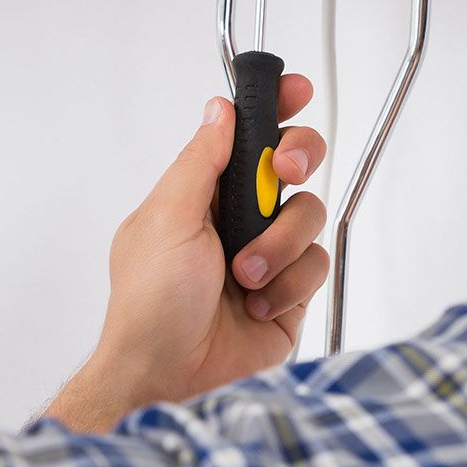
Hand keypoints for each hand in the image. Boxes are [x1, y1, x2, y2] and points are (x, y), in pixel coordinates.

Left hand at [45, 77, 328, 431]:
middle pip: (294, 164)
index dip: (274, 109)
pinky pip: (316, 265)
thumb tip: (220, 110)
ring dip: (278, 245)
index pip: (246, 136)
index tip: (296, 90)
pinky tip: (257, 304)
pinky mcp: (290, 292)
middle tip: (284, 172)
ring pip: (309, 215)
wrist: (168, 376)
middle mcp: (238, 218)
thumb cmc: (150, 304)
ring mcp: (267, 254)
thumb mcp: (167, 218)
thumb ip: (200, 160)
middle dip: (297, 160)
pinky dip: (288, 284)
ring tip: (243, 276)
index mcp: (203, 193)